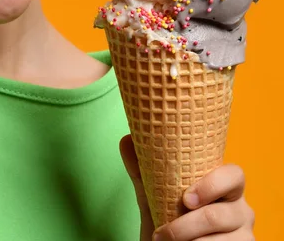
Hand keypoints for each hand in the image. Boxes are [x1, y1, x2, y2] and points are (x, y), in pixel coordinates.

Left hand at [120, 135, 255, 240]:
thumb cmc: (168, 218)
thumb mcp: (153, 196)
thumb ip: (142, 170)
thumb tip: (127, 140)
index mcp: (223, 185)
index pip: (234, 174)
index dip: (214, 184)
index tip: (186, 198)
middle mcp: (240, 208)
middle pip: (224, 213)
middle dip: (193, 223)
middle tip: (169, 231)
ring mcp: (244, 233)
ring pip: (223, 239)